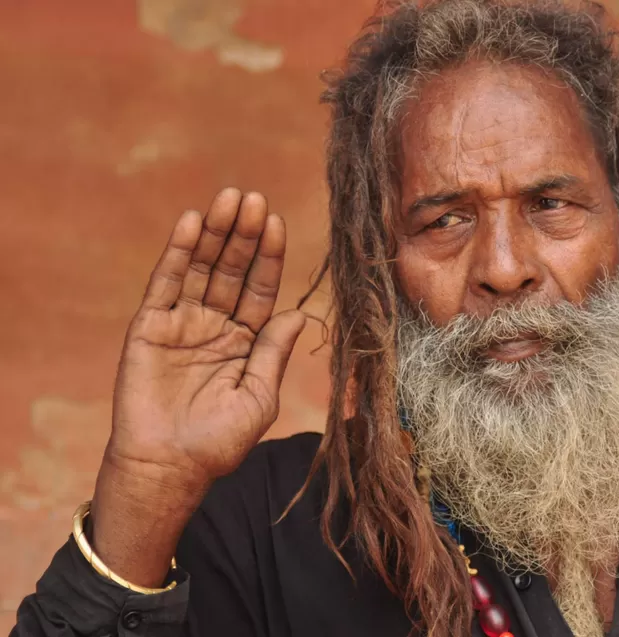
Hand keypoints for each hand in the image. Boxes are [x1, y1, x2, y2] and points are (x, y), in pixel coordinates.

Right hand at [90, 188, 304, 585]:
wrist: (169, 467)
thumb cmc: (218, 441)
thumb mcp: (259, 396)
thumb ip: (274, 351)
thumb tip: (301, 312)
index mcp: (246, 340)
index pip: (261, 288)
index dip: (269, 256)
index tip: (277, 222)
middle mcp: (216, 325)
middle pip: (233, 270)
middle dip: (244, 235)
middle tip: (253, 198)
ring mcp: (182, 323)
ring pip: (202, 268)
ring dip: (215, 233)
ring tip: (228, 199)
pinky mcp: (150, 326)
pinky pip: (166, 282)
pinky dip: (178, 252)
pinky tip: (192, 222)